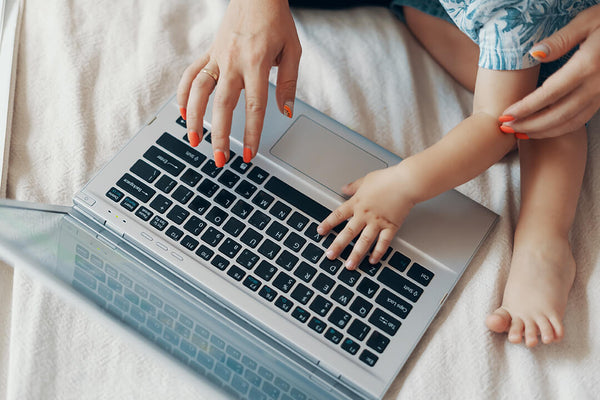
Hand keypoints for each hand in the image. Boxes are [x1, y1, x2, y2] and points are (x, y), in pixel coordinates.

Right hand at [177, 0, 301, 165]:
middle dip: (220, 135)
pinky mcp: (209, 52)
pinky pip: (191, 74)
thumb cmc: (277, 21)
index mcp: (257, 63)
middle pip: (222, 105)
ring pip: (199, 91)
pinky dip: (184, 93)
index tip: (248, 155)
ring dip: (194, 118)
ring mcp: (217, 57)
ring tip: (194, 140)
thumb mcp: (293, 50)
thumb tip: (285, 112)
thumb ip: (288, 84)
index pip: (254, 107)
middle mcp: (233, 62)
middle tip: (219, 159)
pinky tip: (183, 112)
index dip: (251, 134)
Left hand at [317, 164, 417, 269]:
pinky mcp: (391, 227)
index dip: (328, 224)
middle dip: (337, 245)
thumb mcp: (365, 180)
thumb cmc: (388, 179)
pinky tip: (373, 260)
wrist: (406, 182)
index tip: (320, 232)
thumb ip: (354, 187)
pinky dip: (378, 252)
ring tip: (349, 265)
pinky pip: (383, 242)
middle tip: (330, 256)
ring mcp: (378, 222)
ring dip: (356, 254)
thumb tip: (344, 188)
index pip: (338, 215)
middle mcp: (365, 215)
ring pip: (364, 241)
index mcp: (357, 203)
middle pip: (348, 232)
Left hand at [500, 4, 599, 137]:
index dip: (525, 108)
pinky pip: (579, 121)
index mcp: (587, 66)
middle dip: (528, 125)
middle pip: (557, 115)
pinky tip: (541, 129)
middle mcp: (595, 85)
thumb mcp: (586, 22)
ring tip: (518, 133)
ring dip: (541, 131)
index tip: (504, 116)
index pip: (549, 94)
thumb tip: (535, 54)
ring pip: (568, 122)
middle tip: (506, 128)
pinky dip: (558, 129)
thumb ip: (560, 40)